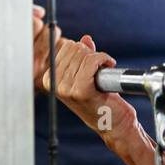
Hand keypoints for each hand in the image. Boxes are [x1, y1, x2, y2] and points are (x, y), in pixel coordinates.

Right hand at [34, 6, 138, 144]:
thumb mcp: (87, 76)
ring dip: (100, 59)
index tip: (91, 64)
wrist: (113, 124)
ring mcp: (67, 88)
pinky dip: (104, 60)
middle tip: (99, 70)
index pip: (67, 47)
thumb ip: (84, 57)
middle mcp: (56, 84)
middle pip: (76, 48)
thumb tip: (85, 39)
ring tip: (103, 73)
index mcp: (51, 79)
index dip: (84, 51)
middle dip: (91, 55)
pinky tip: (109, 66)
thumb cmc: (102, 102)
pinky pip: (93, 61)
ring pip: (85, 54)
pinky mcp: (81, 91)